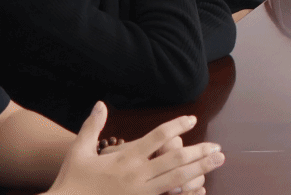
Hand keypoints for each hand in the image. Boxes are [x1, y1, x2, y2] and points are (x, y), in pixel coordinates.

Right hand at [50, 103, 223, 194]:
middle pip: (175, 159)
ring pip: (177, 179)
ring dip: (200, 169)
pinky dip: (185, 193)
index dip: (177, 126)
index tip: (192, 120)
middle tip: (219, 147)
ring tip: (218, 161)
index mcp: (125, 157)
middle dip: (199, 152)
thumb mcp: (78, 151)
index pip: (158, 136)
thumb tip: (101, 103)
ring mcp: (140, 193)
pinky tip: (199, 189)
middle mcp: (137, 175)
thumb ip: (92, 127)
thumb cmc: (71, 181)